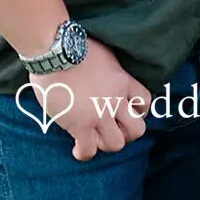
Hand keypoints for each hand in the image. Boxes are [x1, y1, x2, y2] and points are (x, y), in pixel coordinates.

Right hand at [29, 40, 150, 160]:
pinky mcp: (80, 125)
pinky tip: (77, 148)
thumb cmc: (74, 46)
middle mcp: (115, 100)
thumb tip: (105, 76)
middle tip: (112, 128)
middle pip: (137, 130)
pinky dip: (83, 153)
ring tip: (94, 137)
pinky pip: (88, 151)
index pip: (145, 101)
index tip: (126, 111)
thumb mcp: (103, 54)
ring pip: (116, 144)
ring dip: (105, 143)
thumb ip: (110, 71)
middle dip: (126, 132)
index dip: (138, 110)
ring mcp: (99, 114)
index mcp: (122, 80)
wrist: (55, 51)